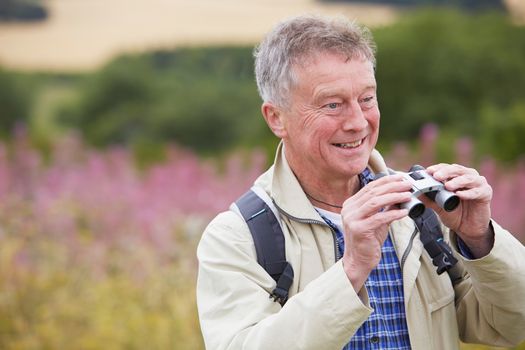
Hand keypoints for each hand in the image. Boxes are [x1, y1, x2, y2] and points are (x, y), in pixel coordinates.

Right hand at [340, 174, 411, 290]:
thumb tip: (400, 195)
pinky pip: (379, 218)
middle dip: (393, 186)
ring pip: (375, 202)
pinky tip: (404, 212)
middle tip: (408, 184)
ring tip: (408, 195)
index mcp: (351, 204)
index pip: (370, 187)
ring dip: (394, 196)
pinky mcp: (359, 229)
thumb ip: (386, 208)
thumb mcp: (377, 220)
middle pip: (373, 192)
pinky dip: (393, 214)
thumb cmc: (368, 241)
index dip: (386, 181)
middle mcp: (349, 209)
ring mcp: (352, 219)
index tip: (401, 177)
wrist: (358, 260)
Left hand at [425, 163, 493, 256]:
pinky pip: (477, 191)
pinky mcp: (486, 193)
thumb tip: (415, 192)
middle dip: (446, 172)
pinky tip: (460, 195)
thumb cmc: (454, 213)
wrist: (467, 228)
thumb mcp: (438, 206)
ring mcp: (479, 183)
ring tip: (448, 186)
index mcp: (457, 176)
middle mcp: (468, 176)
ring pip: (468, 178)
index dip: (438, 168)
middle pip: (457, 170)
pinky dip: (468, 192)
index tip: (429, 171)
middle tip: (437, 176)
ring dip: (457, 181)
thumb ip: (429, 198)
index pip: (446, 168)